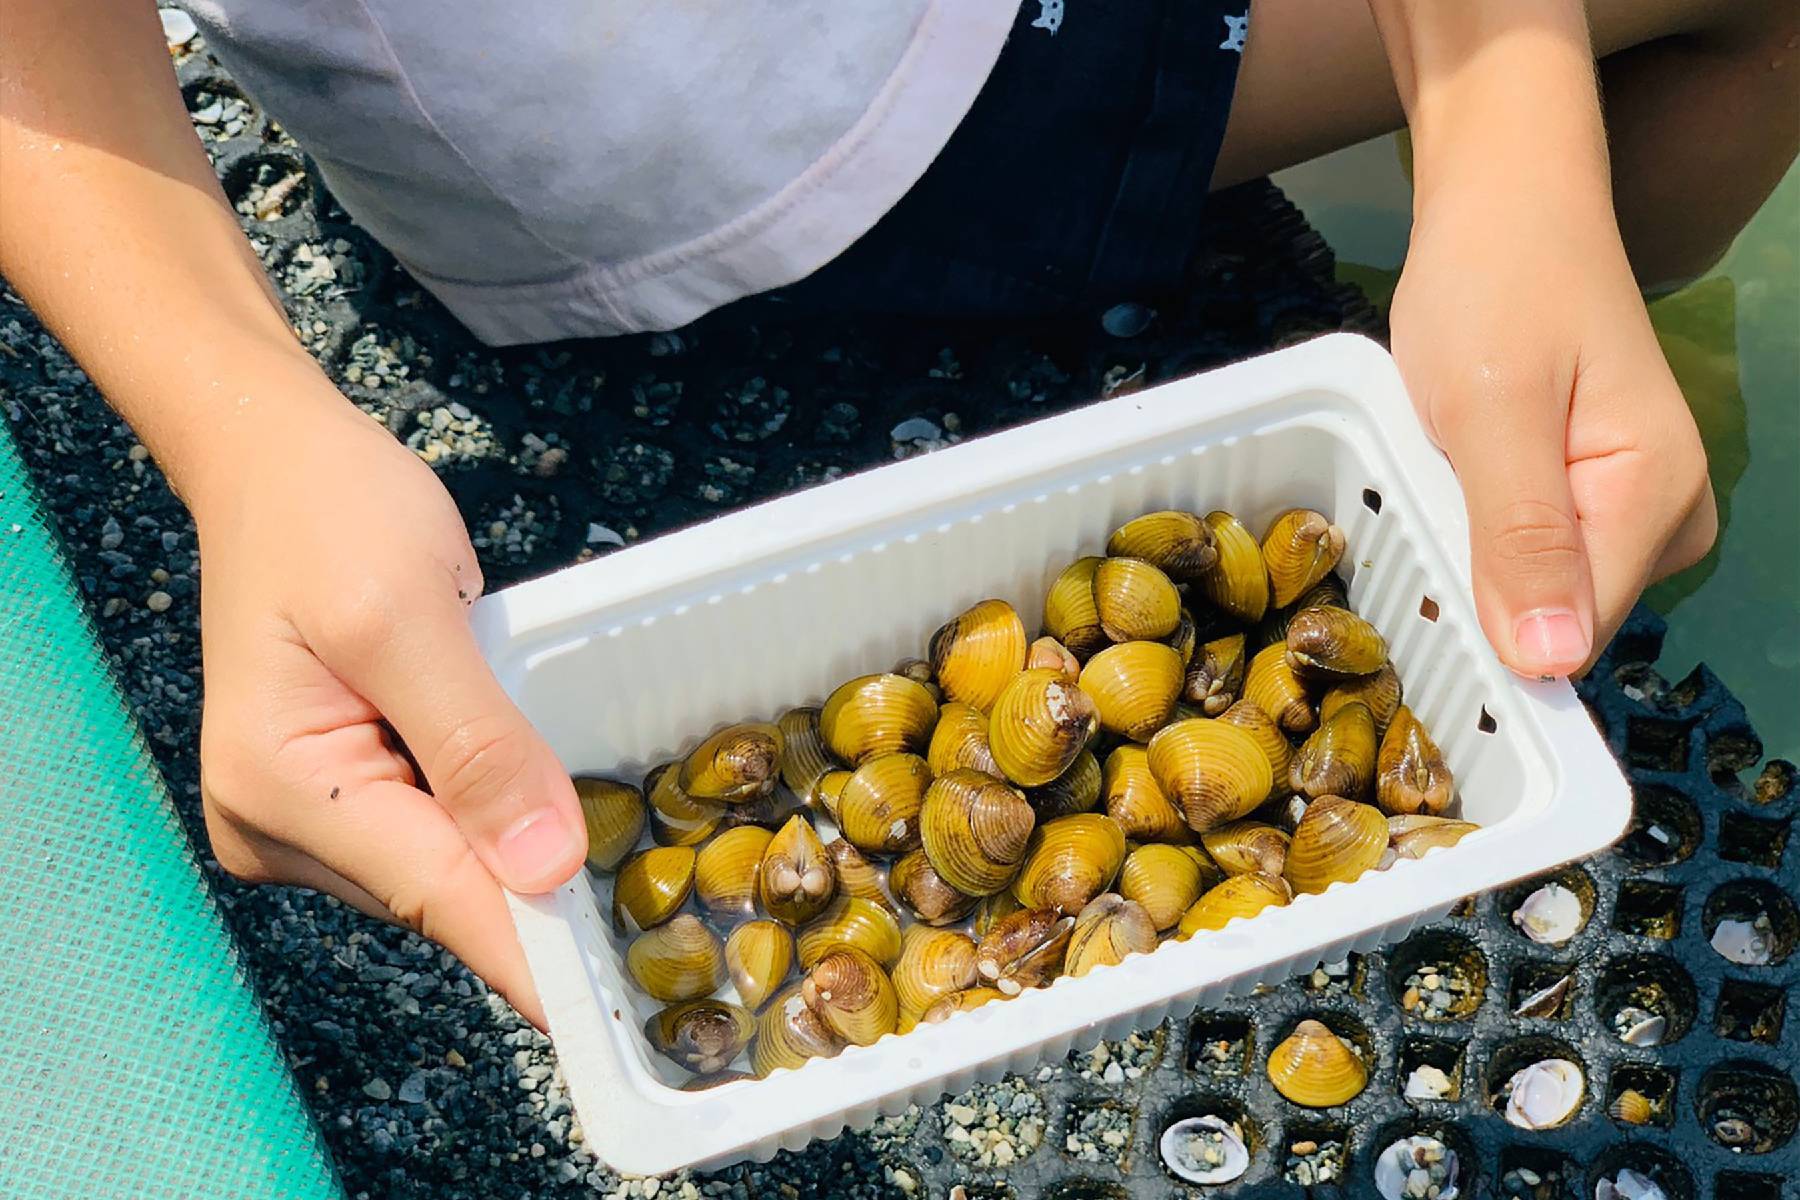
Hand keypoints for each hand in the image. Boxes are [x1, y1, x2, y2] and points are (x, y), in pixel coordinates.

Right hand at [190, 371, 585, 1026]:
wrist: (275, 465)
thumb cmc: (332, 515)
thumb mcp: (409, 614)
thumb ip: (475, 743)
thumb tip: (542, 868)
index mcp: (282, 789)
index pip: (439, 895)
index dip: (535, 950)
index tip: (617, 1003)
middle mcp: (278, 829)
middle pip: (445, 891)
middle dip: (541, 889)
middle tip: (658, 895)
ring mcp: (304, 819)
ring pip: (447, 868)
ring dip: (520, 849)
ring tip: (614, 830)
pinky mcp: (338, 796)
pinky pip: (436, 831)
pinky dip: (494, 818)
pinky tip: (546, 796)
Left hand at [1389, 182, 1716, 676]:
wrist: (1504, 200)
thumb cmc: (1495, 285)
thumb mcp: (1491, 413)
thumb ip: (1521, 538)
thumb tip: (1551, 663)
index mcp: (1656, 498)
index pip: (1573, 638)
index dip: (1490, 633)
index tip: (1419, 585)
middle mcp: (1665, 516)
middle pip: (1556, 621)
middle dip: (1476, 590)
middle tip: (1419, 501)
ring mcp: (1631, 502)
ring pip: (1536, 590)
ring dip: (1468, 554)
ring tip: (1432, 476)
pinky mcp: (1592, 487)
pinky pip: (1528, 549)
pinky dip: (1474, 526)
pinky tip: (1447, 476)